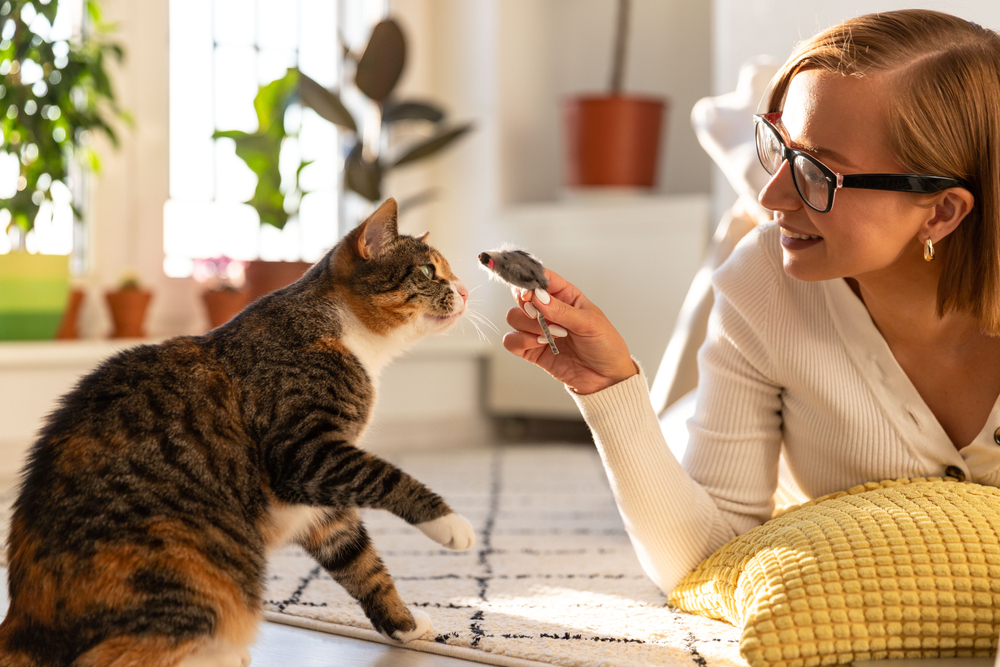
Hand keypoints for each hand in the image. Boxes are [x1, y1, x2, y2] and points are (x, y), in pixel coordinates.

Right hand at [503, 269, 637, 394]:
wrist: (607, 379)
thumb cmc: (606, 346)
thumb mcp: (589, 323)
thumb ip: (561, 310)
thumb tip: (537, 296)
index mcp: (565, 296)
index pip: (541, 278)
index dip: (529, 280)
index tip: (528, 292)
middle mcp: (549, 311)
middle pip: (521, 297)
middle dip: (528, 306)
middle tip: (540, 316)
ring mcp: (539, 330)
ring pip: (514, 318)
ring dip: (529, 326)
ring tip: (552, 336)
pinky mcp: (532, 350)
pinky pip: (511, 340)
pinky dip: (521, 341)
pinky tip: (540, 345)